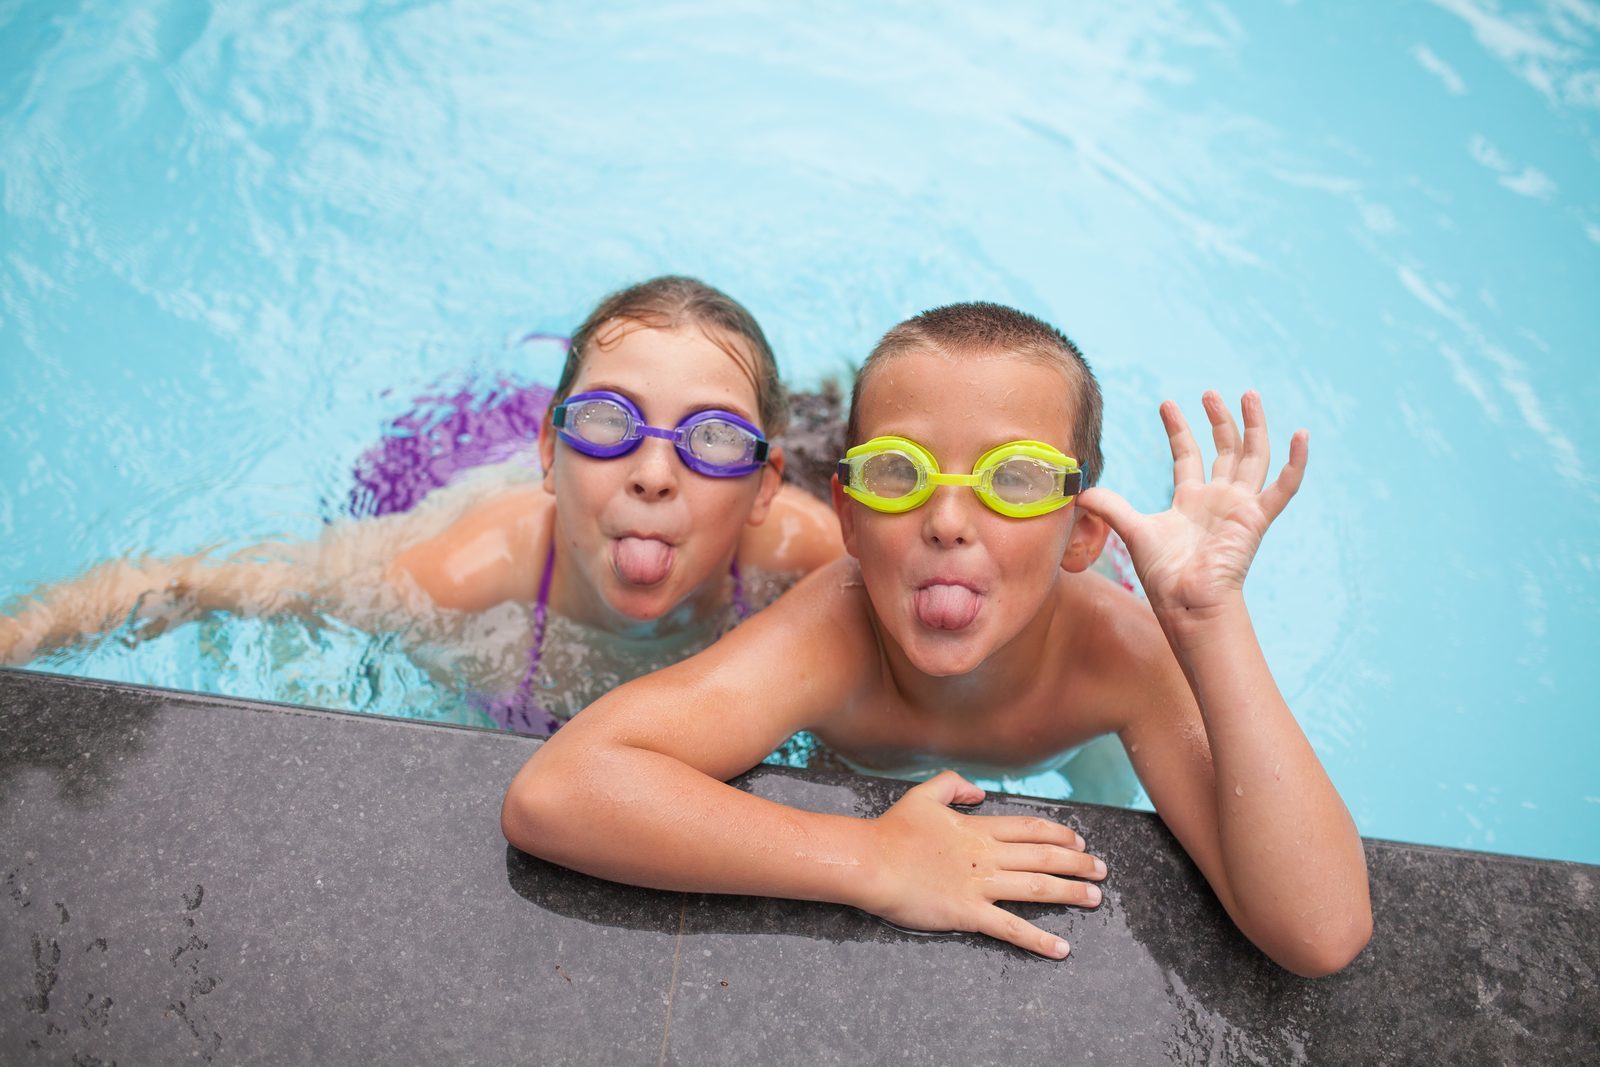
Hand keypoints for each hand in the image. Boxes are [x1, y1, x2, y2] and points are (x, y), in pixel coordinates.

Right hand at [859, 770, 1103, 958]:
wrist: (871, 862)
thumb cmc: (892, 831)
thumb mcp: (923, 795)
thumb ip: (954, 784)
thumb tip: (980, 791)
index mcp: (977, 829)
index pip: (1029, 829)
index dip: (1059, 834)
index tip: (1080, 841)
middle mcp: (986, 856)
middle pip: (1043, 856)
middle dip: (1078, 863)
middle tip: (1102, 871)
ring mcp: (979, 885)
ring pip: (1036, 887)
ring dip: (1070, 893)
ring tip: (1095, 898)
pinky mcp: (968, 913)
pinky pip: (1011, 928)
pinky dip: (1038, 939)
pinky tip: (1061, 948)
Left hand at [1075, 391, 1306, 624]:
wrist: (1186, 601)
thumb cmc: (1164, 575)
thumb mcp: (1133, 531)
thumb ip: (1111, 507)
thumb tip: (1080, 492)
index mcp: (1191, 500)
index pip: (1188, 454)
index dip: (1179, 429)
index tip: (1166, 403)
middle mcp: (1218, 499)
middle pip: (1225, 449)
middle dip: (1219, 420)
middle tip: (1210, 393)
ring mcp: (1240, 506)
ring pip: (1254, 456)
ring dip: (1254, 425)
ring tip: (1249, 394)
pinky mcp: (1256, 518)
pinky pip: (1283, 488)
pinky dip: (1296, 463)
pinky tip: (1303, 435)